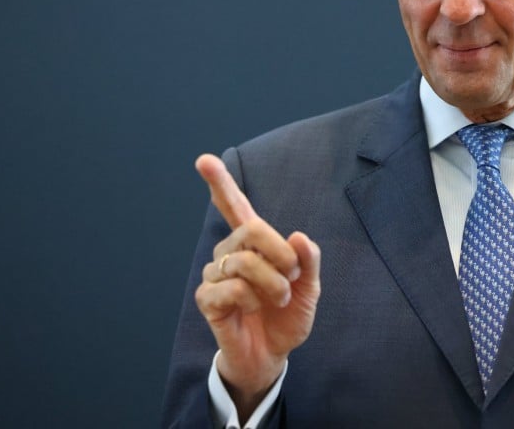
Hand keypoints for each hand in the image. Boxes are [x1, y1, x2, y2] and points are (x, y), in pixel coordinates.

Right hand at [193, 154, 320, 418]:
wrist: (273, 353)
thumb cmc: (287, 315)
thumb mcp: (309, 287)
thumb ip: (309, 260)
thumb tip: (299, 236)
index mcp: (254, 243)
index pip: (235, 206)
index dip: (220, 183)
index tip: (204, 159)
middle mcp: (230, 253)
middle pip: (250, 230)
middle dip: (280, 252)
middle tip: (293, 275)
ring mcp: (216, 275)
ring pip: (242, 262)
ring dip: (271, 283)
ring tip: (278, 298)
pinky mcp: (207, 300)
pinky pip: (229, 288)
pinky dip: (251, 299)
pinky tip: (253, 309)